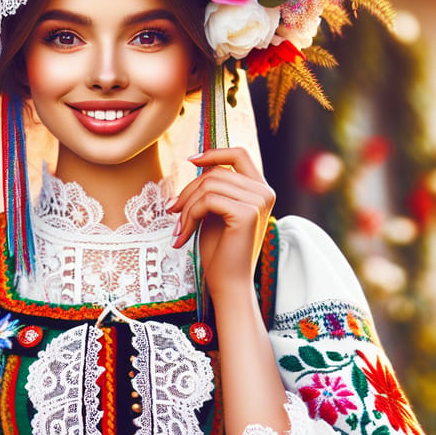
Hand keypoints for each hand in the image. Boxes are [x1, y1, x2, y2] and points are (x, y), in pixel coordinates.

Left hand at [170, 147, 275, 296]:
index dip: (214, 152)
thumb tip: (195, 161)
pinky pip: (208, 200)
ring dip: (186, 207)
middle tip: (171, 212)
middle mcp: (264, 192)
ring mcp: (258, 201)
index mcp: (259, 189)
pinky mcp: (247, 212)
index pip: (239, 154)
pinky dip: (190, 216)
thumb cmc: (219, 251)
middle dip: (188, 192)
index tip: (190, 160)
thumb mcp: (214, 212)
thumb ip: (212, 188)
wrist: (228, 282)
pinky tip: (183, 235)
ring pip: (208, 185)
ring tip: (179, 229)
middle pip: (215, 172)